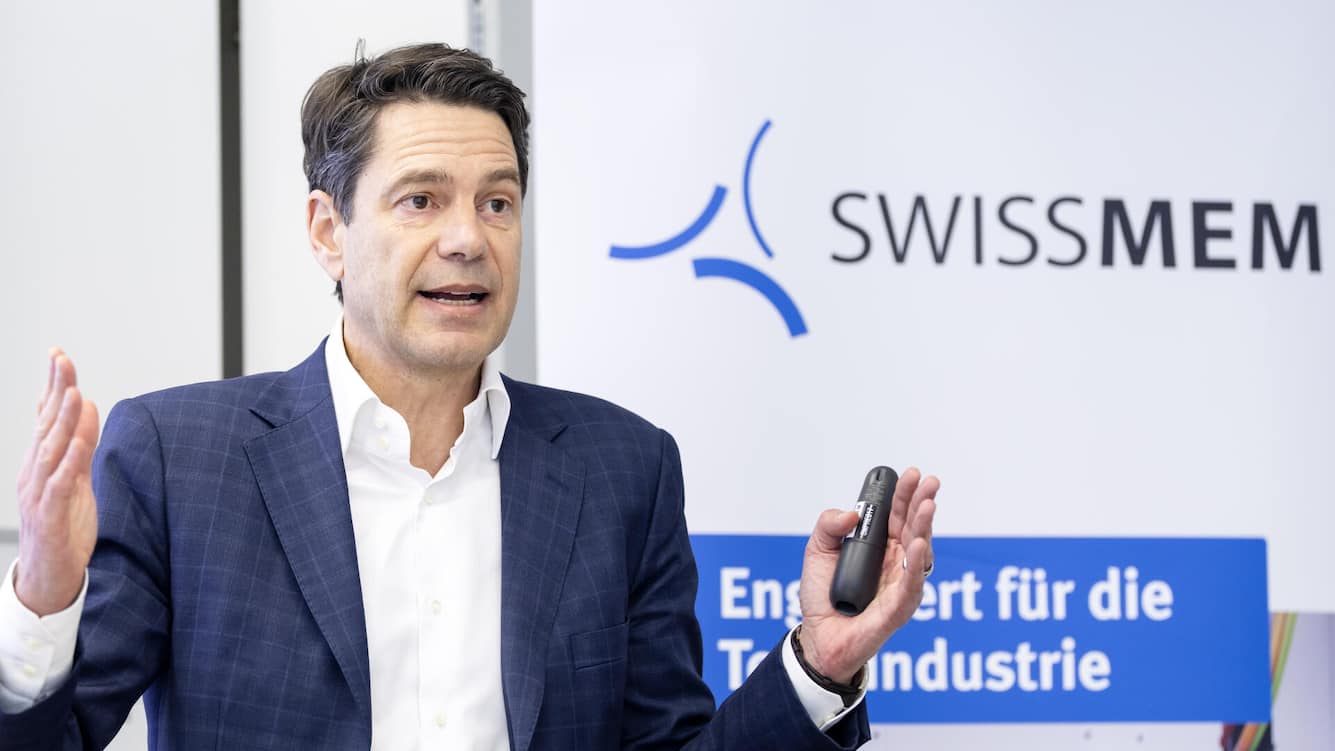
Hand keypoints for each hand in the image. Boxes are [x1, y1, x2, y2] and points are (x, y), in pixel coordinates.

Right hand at [14, 349, 99, 615]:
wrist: (48, 578)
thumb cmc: (62, 527)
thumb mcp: (75, 480)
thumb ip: (80, 447)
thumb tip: (87, 411)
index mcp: (41, 462)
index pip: (46, 417)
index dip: (52, 386)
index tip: (58, 355)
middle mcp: (35, 473)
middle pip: (46, 425)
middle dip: (55, 391)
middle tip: (62, 359)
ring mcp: (39, 493)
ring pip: (51, 450)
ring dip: (63, 421)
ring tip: (74, 393)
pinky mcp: (48, 516)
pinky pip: (59, 485)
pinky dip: (68, 462)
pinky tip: (78, 443)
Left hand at [796, 467, 937, 682]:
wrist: (818, 636)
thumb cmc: (823, 597)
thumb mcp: (817, 551)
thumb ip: (829, 525)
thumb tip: (851, 514)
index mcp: (882, 547)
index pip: (898, 515)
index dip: (906, 494)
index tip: (912, 474)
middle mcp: (897, 563)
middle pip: (914, 527)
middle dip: (922, 502)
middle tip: (929, 481)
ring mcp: (901, 584)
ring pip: (920, 551)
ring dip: (925, 527)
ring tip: (927, 505)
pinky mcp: (899, 607)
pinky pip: (911, 584)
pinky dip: (916, 564)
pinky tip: (917, 545)